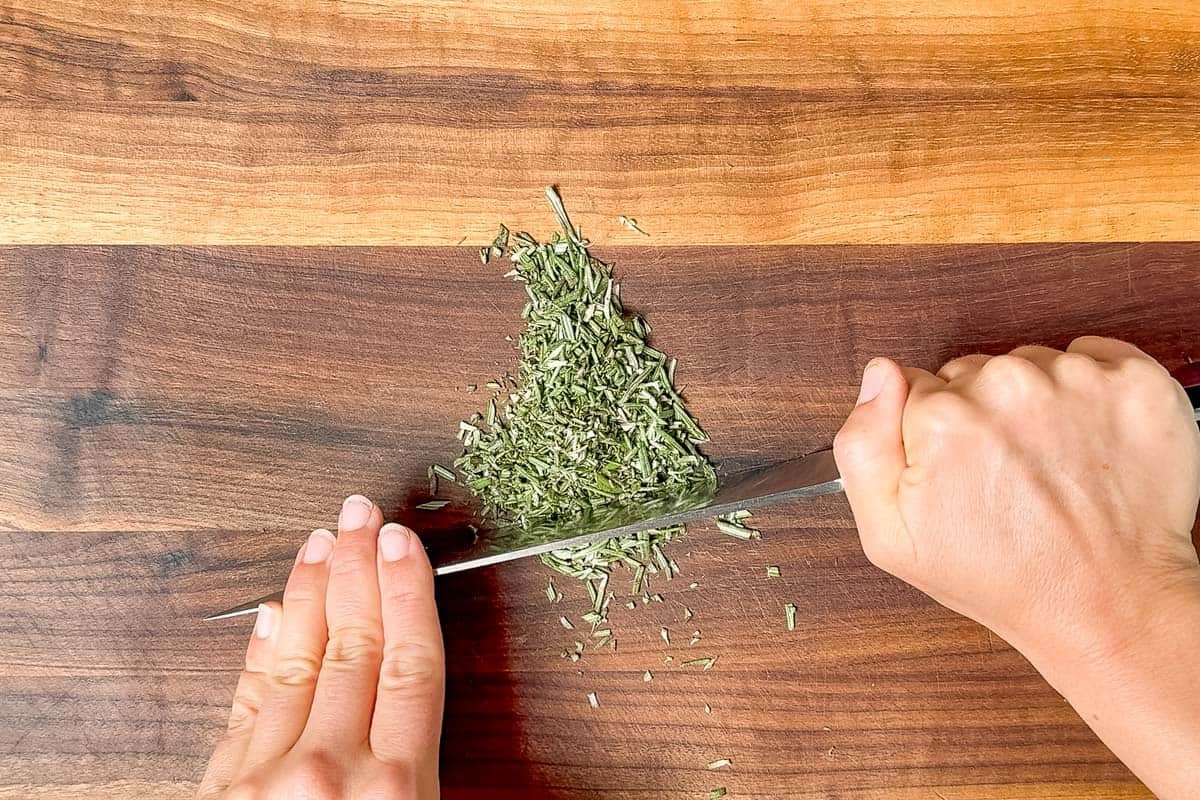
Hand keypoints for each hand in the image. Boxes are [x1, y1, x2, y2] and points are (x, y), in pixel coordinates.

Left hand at [199, 495, 444, 798]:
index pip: (410, 663)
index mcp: (396, 788)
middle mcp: (331, 771)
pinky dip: (261, 653)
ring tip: (320, 544)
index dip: (406, 592)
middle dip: (358, 569)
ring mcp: (268, 776)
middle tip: (359, 516)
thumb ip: (423, 774)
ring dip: (309, 592)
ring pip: (297, 662)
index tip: (400, 543)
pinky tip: (271, 614)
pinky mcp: (222, 788)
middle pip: (354, 647)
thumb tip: (427, 710)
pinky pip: (246, 705)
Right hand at [834, 336, 1199, 797]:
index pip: (921, 388)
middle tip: (1005, 476)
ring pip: (1032, 365)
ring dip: (1037, 403)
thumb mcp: (891, 537)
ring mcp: (1079, 380)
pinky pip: (1095, 356)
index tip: (960, 471)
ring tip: (1050, 466)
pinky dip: (1092, 390)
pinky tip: (1088, 442)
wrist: (1107, 605)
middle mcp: (1010, 386)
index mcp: (945, 417)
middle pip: (976, 373)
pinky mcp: (1135, 382)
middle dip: (984, 414)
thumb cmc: (1001, 577)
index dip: (933, 433)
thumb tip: (880, 374)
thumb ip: (861, 447)